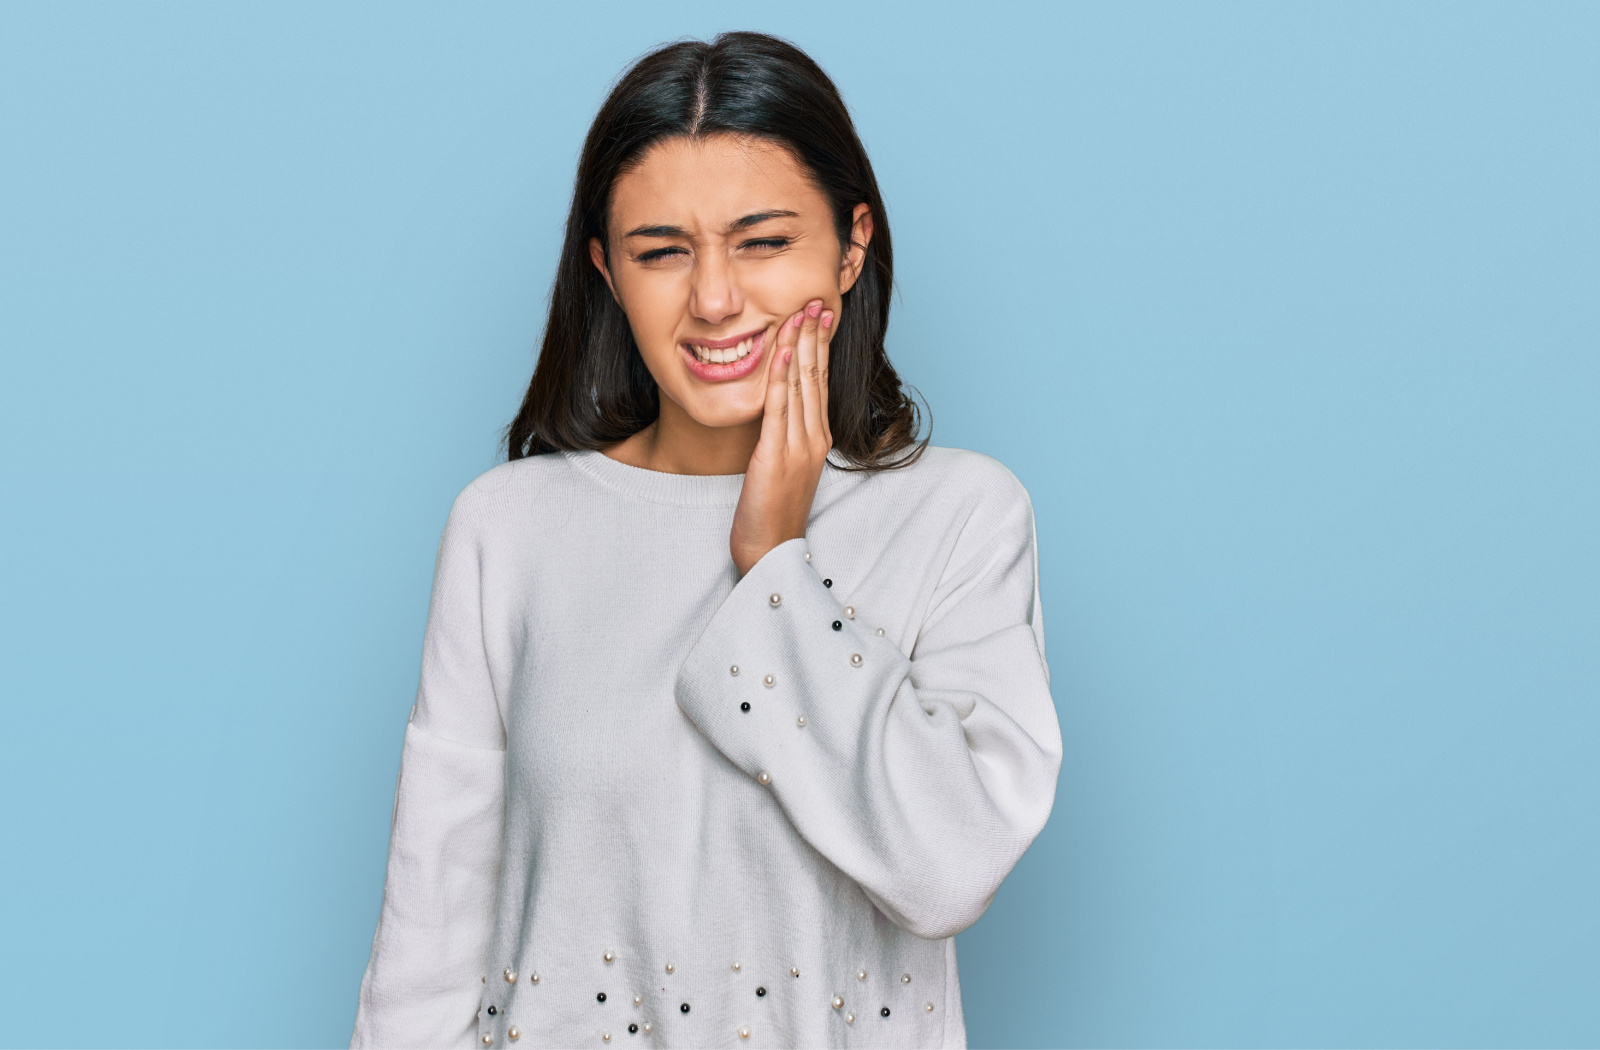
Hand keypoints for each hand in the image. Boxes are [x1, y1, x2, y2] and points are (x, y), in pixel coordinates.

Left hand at [730, 298, 834, 575]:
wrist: (770, 551)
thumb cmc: (773, 513)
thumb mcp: (784, 468)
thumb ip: (785, 437)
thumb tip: (778, 411)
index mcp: (817, 440)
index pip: (820, 383)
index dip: (820, 348)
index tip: (820, 317)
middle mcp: (814, 439)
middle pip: (816, 377)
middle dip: (815, 337)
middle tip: (815, 301)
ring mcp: (798, 447)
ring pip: (801, 386)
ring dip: (800, 346)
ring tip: (800, 313)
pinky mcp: (777, 456)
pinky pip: (780, 409)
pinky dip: (780, 377)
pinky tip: (780, 352)